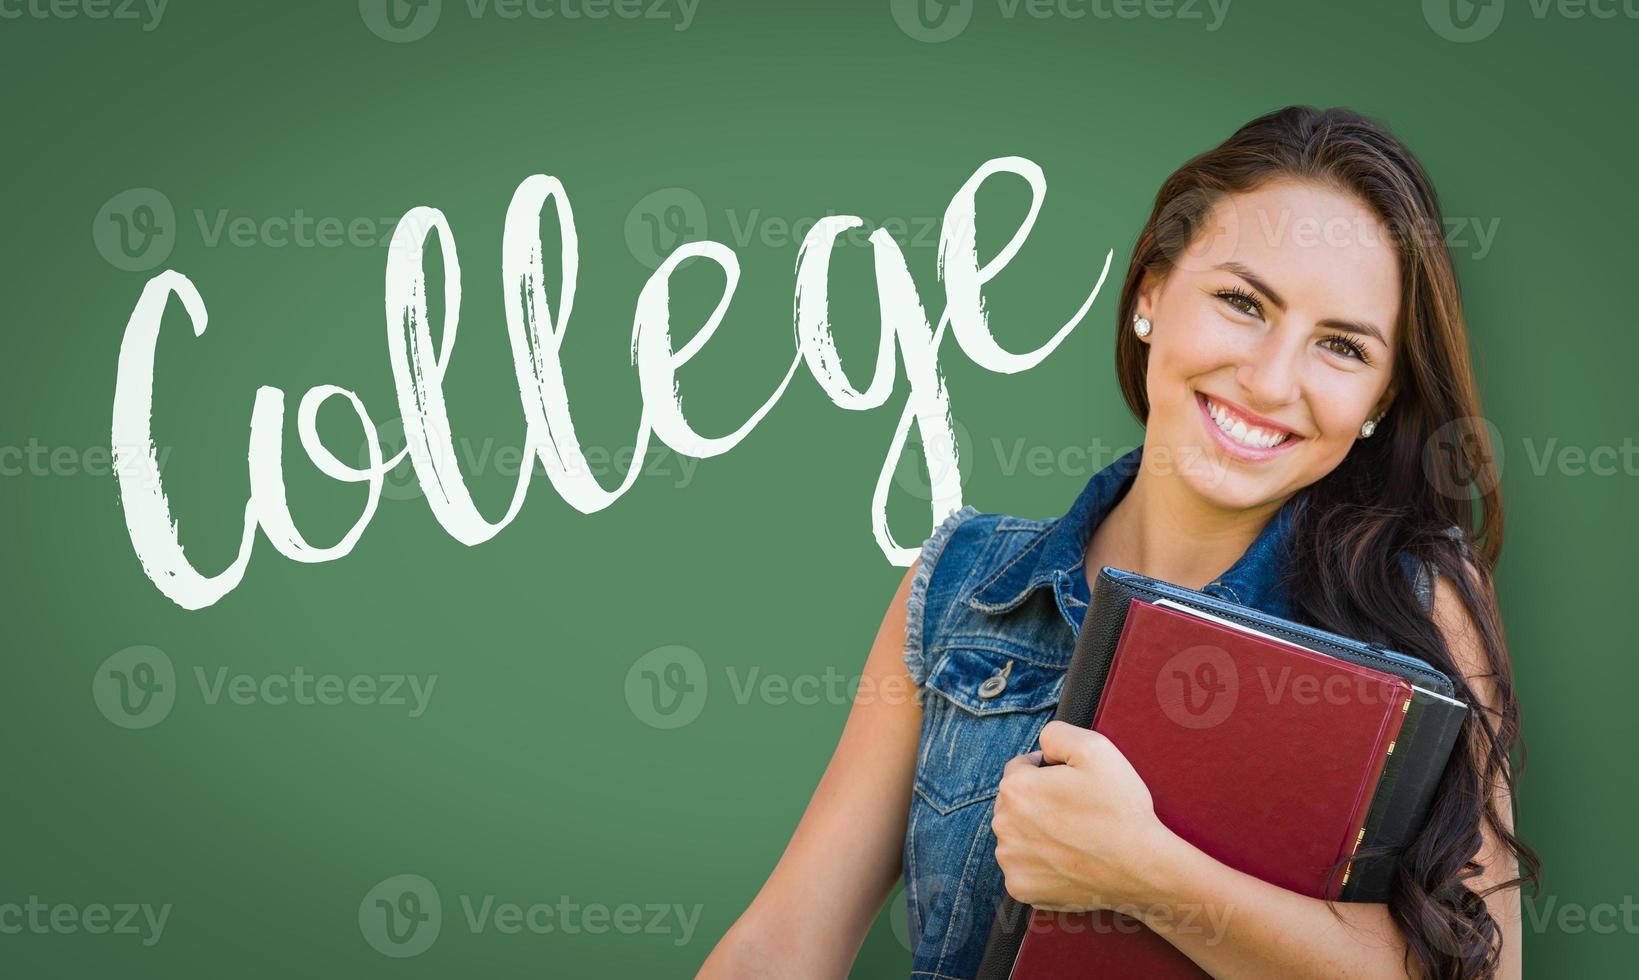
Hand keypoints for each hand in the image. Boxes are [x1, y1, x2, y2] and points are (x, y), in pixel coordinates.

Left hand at [991, 720, 1183, 913]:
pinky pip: (1023, 867)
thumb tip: (1041, 747)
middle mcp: (1003, 825)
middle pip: (1014, 803)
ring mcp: (1011, 861)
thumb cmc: (1120, 809)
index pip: (1019, 768)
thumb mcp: (1095, 748)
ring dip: (1035, 833)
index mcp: (1016, 789)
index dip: (1047, 771)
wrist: (1143, 868)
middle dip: (1038, 802)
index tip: (1072, 784)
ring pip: (1017, 835)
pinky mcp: (1021, 888)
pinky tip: (1067, 859)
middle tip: (1075, 812)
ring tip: (1073, 837)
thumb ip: (1056, 734)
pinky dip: (1040, 863)